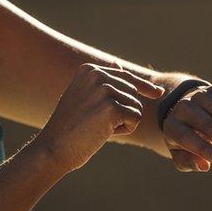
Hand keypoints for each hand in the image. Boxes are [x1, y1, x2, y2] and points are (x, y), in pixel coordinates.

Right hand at [35, 63, 165, 173]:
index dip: (144, 86)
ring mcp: (105, 89)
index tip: (158, 93)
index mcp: (89, 69)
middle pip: (133, 92)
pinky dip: (124, 130)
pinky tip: (103, 133)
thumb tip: (118, 64)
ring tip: (98, 127)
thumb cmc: (70, 126)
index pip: (125, 76)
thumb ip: (102, 81)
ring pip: (136, 106)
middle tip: (97, 122)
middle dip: (123, 111)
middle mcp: (97, 75)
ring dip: (123, 122)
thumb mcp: (84, 96)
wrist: (54, 147)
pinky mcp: (112, 107)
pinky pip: (135, 118)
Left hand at [159, 83, 211, 172]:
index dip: (202, 149)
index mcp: (172, 125)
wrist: (187, 113)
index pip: (185, 136)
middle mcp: (185, 107)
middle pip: (208, 125)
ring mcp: (201, 96)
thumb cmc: (185, 141)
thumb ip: (188, 161)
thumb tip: (205, 165)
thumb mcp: (181, 154)